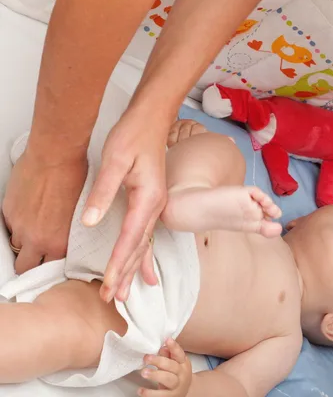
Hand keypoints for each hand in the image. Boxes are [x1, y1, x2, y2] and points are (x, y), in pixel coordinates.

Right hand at [3, 149, 86, 272]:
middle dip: (30, 263)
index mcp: (59, 243)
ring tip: (35, 230)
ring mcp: (20, 226)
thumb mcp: (81, 214)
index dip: (50, 266)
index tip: (51, 264)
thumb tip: (66, 239)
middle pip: (25, 266)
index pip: (50, 269)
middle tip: (35, 257)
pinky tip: (28, 213)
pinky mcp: (8, 211)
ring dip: (24, 240)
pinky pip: (9, 225)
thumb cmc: (75, 177)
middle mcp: (37, 239)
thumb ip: (68, 233)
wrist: (56, 156)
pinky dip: (16, 223)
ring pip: (16, 245)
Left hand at [82, 108, 169, 301]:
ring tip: (128, 294)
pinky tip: (148, 273)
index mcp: (148, 199)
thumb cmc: (133, 136)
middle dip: (125, 275)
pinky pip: (148, 238)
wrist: (150, 120)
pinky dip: (145, 257)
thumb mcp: (114, 161)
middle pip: (139, 249)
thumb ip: (103, 194)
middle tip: (112, 299)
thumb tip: (90, 222)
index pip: (130, 240)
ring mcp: (156, 207)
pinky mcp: (152, 204)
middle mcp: (156, 207)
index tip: (108, 285)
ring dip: (134, 271)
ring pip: (144, 246)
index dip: (118, 264)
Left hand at [139, 338, 191, 396]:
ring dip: (155, 375)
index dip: (174, 347)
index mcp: (183, 363)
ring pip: (168, 380)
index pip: (179, 354)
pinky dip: (150, 393)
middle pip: (172, 366)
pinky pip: (160, 395)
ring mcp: (177, 386)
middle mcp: (182, 374)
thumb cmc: (177, 374)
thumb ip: (168, 355)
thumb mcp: (175, 363)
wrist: (186, 391)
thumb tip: (162, 347)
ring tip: (144, 372)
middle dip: (159, 361)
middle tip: (147, 358)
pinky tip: (140, 390)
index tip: (167, 340)